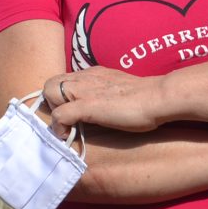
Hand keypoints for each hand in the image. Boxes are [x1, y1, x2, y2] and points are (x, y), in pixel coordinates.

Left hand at [44, 67, 165, 135]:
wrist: (157, 97)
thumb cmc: (145, 98)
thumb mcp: (119, 89)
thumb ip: (106, 92)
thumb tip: (104, 106)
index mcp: (93, 73)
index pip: (63, 79)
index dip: (61, 97)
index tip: (68, 111)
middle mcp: (85, 77)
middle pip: (50, 83)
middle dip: (52, 102)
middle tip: (65, 120)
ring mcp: (84, 90)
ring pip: (49, 92)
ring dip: (53, 112)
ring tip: (66, 127)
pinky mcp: (86, 106)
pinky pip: (60, 114)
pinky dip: (59, 126)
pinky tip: (68, 135)